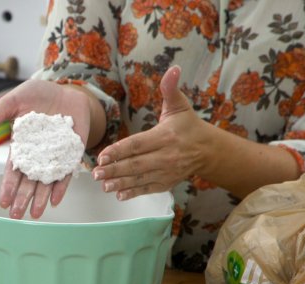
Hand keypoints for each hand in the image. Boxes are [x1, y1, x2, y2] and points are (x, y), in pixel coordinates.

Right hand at [0, 79, 92, 218]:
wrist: (65, 88)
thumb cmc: (37, 95)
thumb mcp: (10, 104)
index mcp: (21, 147)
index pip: (12, 171)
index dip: (7, 186)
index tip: (2, 202)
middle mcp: (37, 155)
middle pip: (28, 181)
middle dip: (22, 199)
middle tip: (16, 216)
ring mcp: (55, 155)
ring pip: (46, 181)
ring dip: (40, 198)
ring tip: (35, 215)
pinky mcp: (72, 152)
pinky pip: (66, 172)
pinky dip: (61, 186)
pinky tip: (55, 200)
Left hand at [92, 66, 208, 199]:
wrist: (208, 150)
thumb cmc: (188, 126)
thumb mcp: (179, 106)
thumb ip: (170, 89)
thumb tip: (173, 69)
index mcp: (165, 137)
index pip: (138, 145)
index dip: (119, 151)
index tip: (103, 156)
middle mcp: (166, 156)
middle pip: (136, 164)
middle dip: (114, 170)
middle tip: (96, 174)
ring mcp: (166, 172)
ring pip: (140, 178)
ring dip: (120, 183)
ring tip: (104, 185)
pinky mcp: (166, 183)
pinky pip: (148, 188)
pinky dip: (134, 192)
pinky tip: (119, 194)